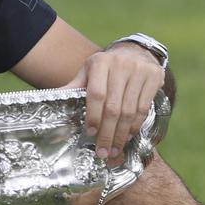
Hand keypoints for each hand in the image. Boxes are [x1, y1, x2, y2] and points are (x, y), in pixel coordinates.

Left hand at [65, 42, 164, 164]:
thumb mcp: (89, 71)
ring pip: (130, 110)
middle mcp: (121, 65)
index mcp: (100, 63)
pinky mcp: (154, 77)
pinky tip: (127, 136)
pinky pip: (144, 108)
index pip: (97, 94)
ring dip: (122, 134)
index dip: (94, 116)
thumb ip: (74, 87)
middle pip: (114, 107)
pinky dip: (135, 125)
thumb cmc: (107, 67)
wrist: (136, 52)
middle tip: (103, 152)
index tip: (90, 133)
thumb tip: (50, 100)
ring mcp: (140, 70)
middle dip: (108, 133)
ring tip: (115, 149)